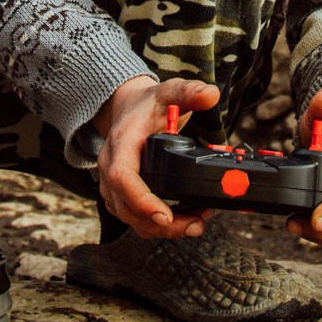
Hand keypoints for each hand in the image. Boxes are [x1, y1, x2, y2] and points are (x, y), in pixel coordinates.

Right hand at [93, 75, 218, 239]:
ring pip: (130, 218)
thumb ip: (190, 92)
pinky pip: (135, 218)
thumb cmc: (149, 105)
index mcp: (121, 143)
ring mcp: (112, 184)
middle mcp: (111, 167)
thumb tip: (210, 95)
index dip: (141, 200)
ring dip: (163, 229)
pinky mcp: (120, 195)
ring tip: (197, 223)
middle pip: (127, 207)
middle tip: (196, 225)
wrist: (129, 109)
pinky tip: (185, 220)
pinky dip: (158, 226)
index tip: (165, 216)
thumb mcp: (170, 92)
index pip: (122, 177)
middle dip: (161, 224)